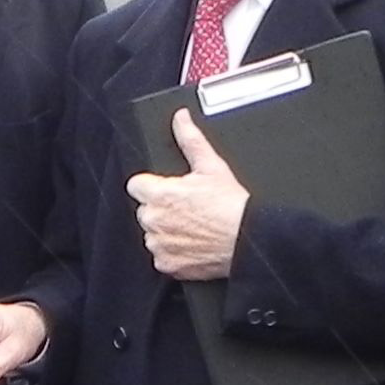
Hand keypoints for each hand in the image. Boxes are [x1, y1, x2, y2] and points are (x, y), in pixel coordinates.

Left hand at [128, 109, 248, 280]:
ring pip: (153, 234)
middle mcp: (154, 220)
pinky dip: (174, 252)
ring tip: (193, 226)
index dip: (153, 186)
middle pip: (145, 210)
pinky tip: (192, 243)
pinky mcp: (166, 265)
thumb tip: (180, 119)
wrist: (247, 240)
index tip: (167, 190)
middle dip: (161, 208)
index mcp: (159, 194)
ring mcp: (159, 244)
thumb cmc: (231, 206)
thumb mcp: (212, 166)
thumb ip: (190, 139)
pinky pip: (162, 256)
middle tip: (187, 209)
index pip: (137, 185)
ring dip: (166, 231)